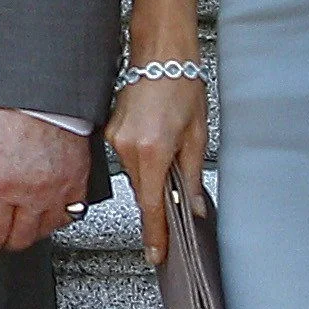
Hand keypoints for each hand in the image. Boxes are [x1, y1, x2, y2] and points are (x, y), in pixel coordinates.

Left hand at [0, 105, 89, 262]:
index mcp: (0, 185)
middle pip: (19, 239)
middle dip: (4, 242)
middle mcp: (31, 193)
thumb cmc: (3, 109)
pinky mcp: (78, 182)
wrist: (41, 89)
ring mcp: (58, 189)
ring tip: (18, 222)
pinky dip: (57, 219)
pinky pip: (71, 215)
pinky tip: (45, 210)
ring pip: (45, 231)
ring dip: (30, 232)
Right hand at [107, 78, 208, 265]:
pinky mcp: (111, 130)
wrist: (161, 55)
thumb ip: (193, 176)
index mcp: (153, 151)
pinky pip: (127, 157)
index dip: (155, 234)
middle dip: (159, 196)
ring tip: (170, 148)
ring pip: (135, 175)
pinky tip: (157, 140)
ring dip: (152, 174)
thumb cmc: (181, 85)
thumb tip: (194, 205)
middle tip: (178, 187)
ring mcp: (116, 138)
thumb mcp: (197, 135)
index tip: (156, 253)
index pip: (151, 206)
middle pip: (142, 191)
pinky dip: (143, 158)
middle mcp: (128, 147)